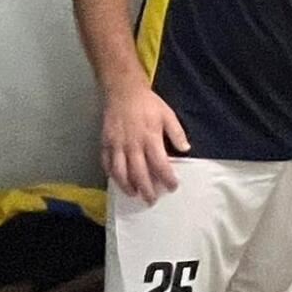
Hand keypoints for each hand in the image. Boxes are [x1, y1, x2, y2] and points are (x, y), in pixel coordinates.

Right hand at [100, 83, 188, 202]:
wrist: (123, 92)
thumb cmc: (148, 104)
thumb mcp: (168, 115)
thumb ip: (176, 133)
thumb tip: (186, 149)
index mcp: (150, 138)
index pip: (160, 165)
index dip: (166, 178)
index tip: (172, 187)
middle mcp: (133, 145)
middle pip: (139, 173)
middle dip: (147, 189)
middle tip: (152, 200)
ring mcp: (117, 146)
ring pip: (121, 173)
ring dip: (127, 186)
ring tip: (134, 195)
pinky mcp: (105, 144)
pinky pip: (107, 164)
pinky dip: (112, 175)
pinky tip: (118, 181)